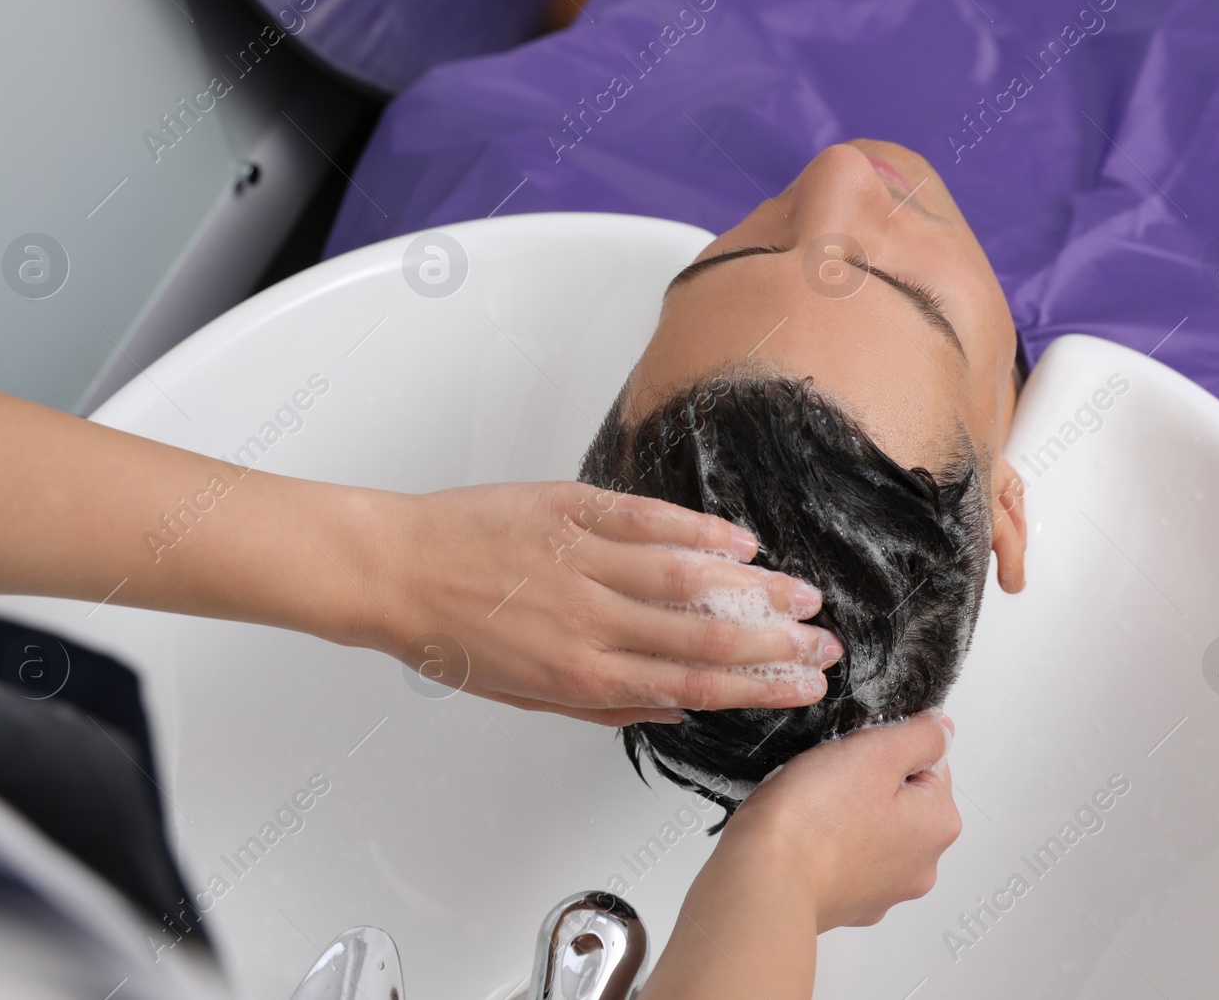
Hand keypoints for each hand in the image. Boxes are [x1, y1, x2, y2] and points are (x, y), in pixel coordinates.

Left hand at [335, 482, 843, 725]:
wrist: (392, 570)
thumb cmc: (449, 636)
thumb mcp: (523, 694)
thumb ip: (602, 704)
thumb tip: (674, 708)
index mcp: (580, 671)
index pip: (692, 685)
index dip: (759, 687)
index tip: (804, 687)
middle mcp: (590, 620)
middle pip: (705, 635)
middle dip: (777, 644)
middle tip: (826, 645)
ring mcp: (583, 560)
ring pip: (688, 577)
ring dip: (755, 589)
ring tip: (802, 596)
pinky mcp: (571, 510)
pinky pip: (649, 520)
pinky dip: (700, 531)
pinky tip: (740, 543)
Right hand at [639, 713, 959, 999]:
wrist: (763, 880)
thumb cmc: (812, 821)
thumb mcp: (876, 751)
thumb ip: (922, 735)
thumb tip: (941, 729)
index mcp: (938, 825)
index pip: (928, 762)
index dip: (886, 747)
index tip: (855, 756)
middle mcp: (922, 865)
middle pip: (901, 797)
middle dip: (868, 781)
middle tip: (831, 780)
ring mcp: (884, 890)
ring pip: (871, 827)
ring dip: (846, 813)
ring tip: (813, 809)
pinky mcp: (848, 903)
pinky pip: (844, 857)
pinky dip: (828, 844)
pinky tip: (805, 838)